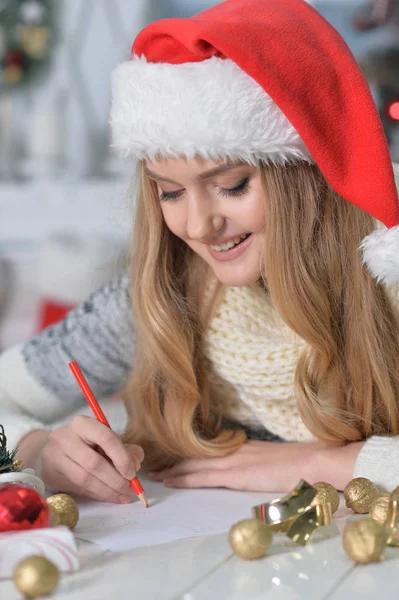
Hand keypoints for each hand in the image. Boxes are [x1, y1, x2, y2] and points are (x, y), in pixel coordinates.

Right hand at [37, 416, 143, 502]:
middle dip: (116, 480)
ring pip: (84, 479)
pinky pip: (77, 489)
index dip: (121, 457)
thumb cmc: (86, 444)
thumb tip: (135, 465)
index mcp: (82, 424)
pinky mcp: (49, 475)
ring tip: (123, 496)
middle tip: (130, 489)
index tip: (132, 473)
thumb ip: (126, 450)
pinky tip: (109, 496)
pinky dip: (97, 495)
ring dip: (107, 491)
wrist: (53, 450)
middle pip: (94, 463)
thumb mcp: (106, 440)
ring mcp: (53, 457)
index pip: (105, 437)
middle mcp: (64, 438)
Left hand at [149, 439, 357, 491]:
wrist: (312, 462)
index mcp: (242, 446)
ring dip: (173, 470)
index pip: (208, 450)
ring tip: (155, 475)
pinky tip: (171, 481)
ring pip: (194, 465)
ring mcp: (233, 461)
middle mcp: (233, 450)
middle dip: (174, 461)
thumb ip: (256, 461)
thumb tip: (249, 468)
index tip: (172, 458)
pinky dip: (185, 479)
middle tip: (154, 465)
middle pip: (196, 455)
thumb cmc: (299, 463)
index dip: (188, 454)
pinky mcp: (235, 474)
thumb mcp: (272, 458)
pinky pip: (203, 477)